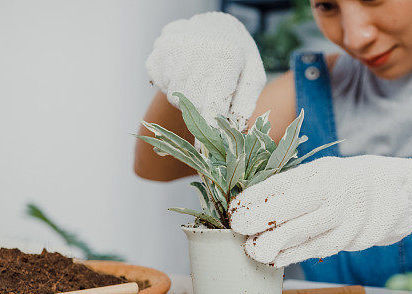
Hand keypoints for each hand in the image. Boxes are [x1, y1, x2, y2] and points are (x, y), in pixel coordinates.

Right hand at [146, 12, 265, 129]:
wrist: (215, 24)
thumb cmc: (239, 56)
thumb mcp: (253, 75)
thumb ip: (245, 104)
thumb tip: (234, 132)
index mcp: (226, 56)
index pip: (213, 105)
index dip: (209, 130)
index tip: (206, 151)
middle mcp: (197, 50)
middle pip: (192, 104)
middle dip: (202, 112)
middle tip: (211, 100)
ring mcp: (173, 48)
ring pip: (175, 96)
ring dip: (188, 98)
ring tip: (201, 79)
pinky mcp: (158, 50)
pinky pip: (161, 84)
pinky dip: (172, 85)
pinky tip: (186, 70)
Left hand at [229, 156, 411, 266]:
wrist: (395, 191)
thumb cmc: (344, 182)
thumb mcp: (321, 173)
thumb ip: (291, 186)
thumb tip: (248, 204)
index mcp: (322, 171)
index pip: (283, 184)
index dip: (255, 197)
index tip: (234, 209)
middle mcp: (336, 190)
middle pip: (294, 206)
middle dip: (263, 219)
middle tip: (239, 228)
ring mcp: (347, 215)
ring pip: (307, 231)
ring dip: (277, 243)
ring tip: (254, 251)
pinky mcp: (354, 237)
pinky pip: (320, 248)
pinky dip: (296, 255)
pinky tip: (277, 259)